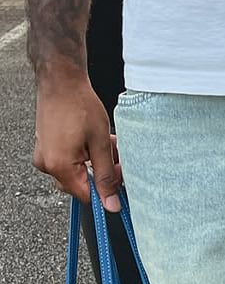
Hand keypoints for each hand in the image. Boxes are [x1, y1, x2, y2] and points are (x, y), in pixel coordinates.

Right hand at [33, 68, 121, 210]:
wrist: (60, 79)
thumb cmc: (79, 105)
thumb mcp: (101, 144)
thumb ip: (106, 177)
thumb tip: (110, 204)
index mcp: (59, 167)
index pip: (86, 196)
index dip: (106, 192)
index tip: (120, 182)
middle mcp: (47, 165)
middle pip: (81, 185)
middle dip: (103, 175)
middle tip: (118, 159)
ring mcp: (44, 155)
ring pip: (78, 171)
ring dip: (96, 163)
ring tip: (109, 146)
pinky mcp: (46, 147)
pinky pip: (68, 160)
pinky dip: (85, 155)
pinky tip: (96, 142)